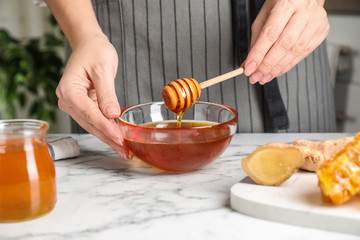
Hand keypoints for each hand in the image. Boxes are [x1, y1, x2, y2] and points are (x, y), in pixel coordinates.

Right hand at [56, 34, 130, 157]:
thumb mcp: (103, 69)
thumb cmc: (95, 51)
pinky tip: (118, 138)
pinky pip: (95, 120)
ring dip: (109, 138)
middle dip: (109, 139)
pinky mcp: (82, 106)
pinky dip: (107, 129)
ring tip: (125, 150)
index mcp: (69, 91)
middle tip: (126, 153)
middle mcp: (67, 101)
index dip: (106, 128)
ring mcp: (73, 105)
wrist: (88, 44)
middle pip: (90, 124)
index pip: (90, 114)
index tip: (120, 139)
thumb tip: (112, 115)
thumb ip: (107, 94)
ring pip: (93, 126)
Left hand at [243, 0, 328, 84]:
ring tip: (265, 77)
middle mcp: (304, 11)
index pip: (270, 33)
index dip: (258, 53)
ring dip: (278, 68)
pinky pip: (304, 53)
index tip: (249, 68)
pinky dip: (289, 64)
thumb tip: (249, 63)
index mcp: (287, 3)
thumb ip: (257, 39)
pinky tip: (278, 70)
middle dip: (267, 65)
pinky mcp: (322, 30)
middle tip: (255, 77)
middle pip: (284, 44)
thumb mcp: (265, 15)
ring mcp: (316, 21)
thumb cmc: (282, 3)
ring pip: (295, 51)